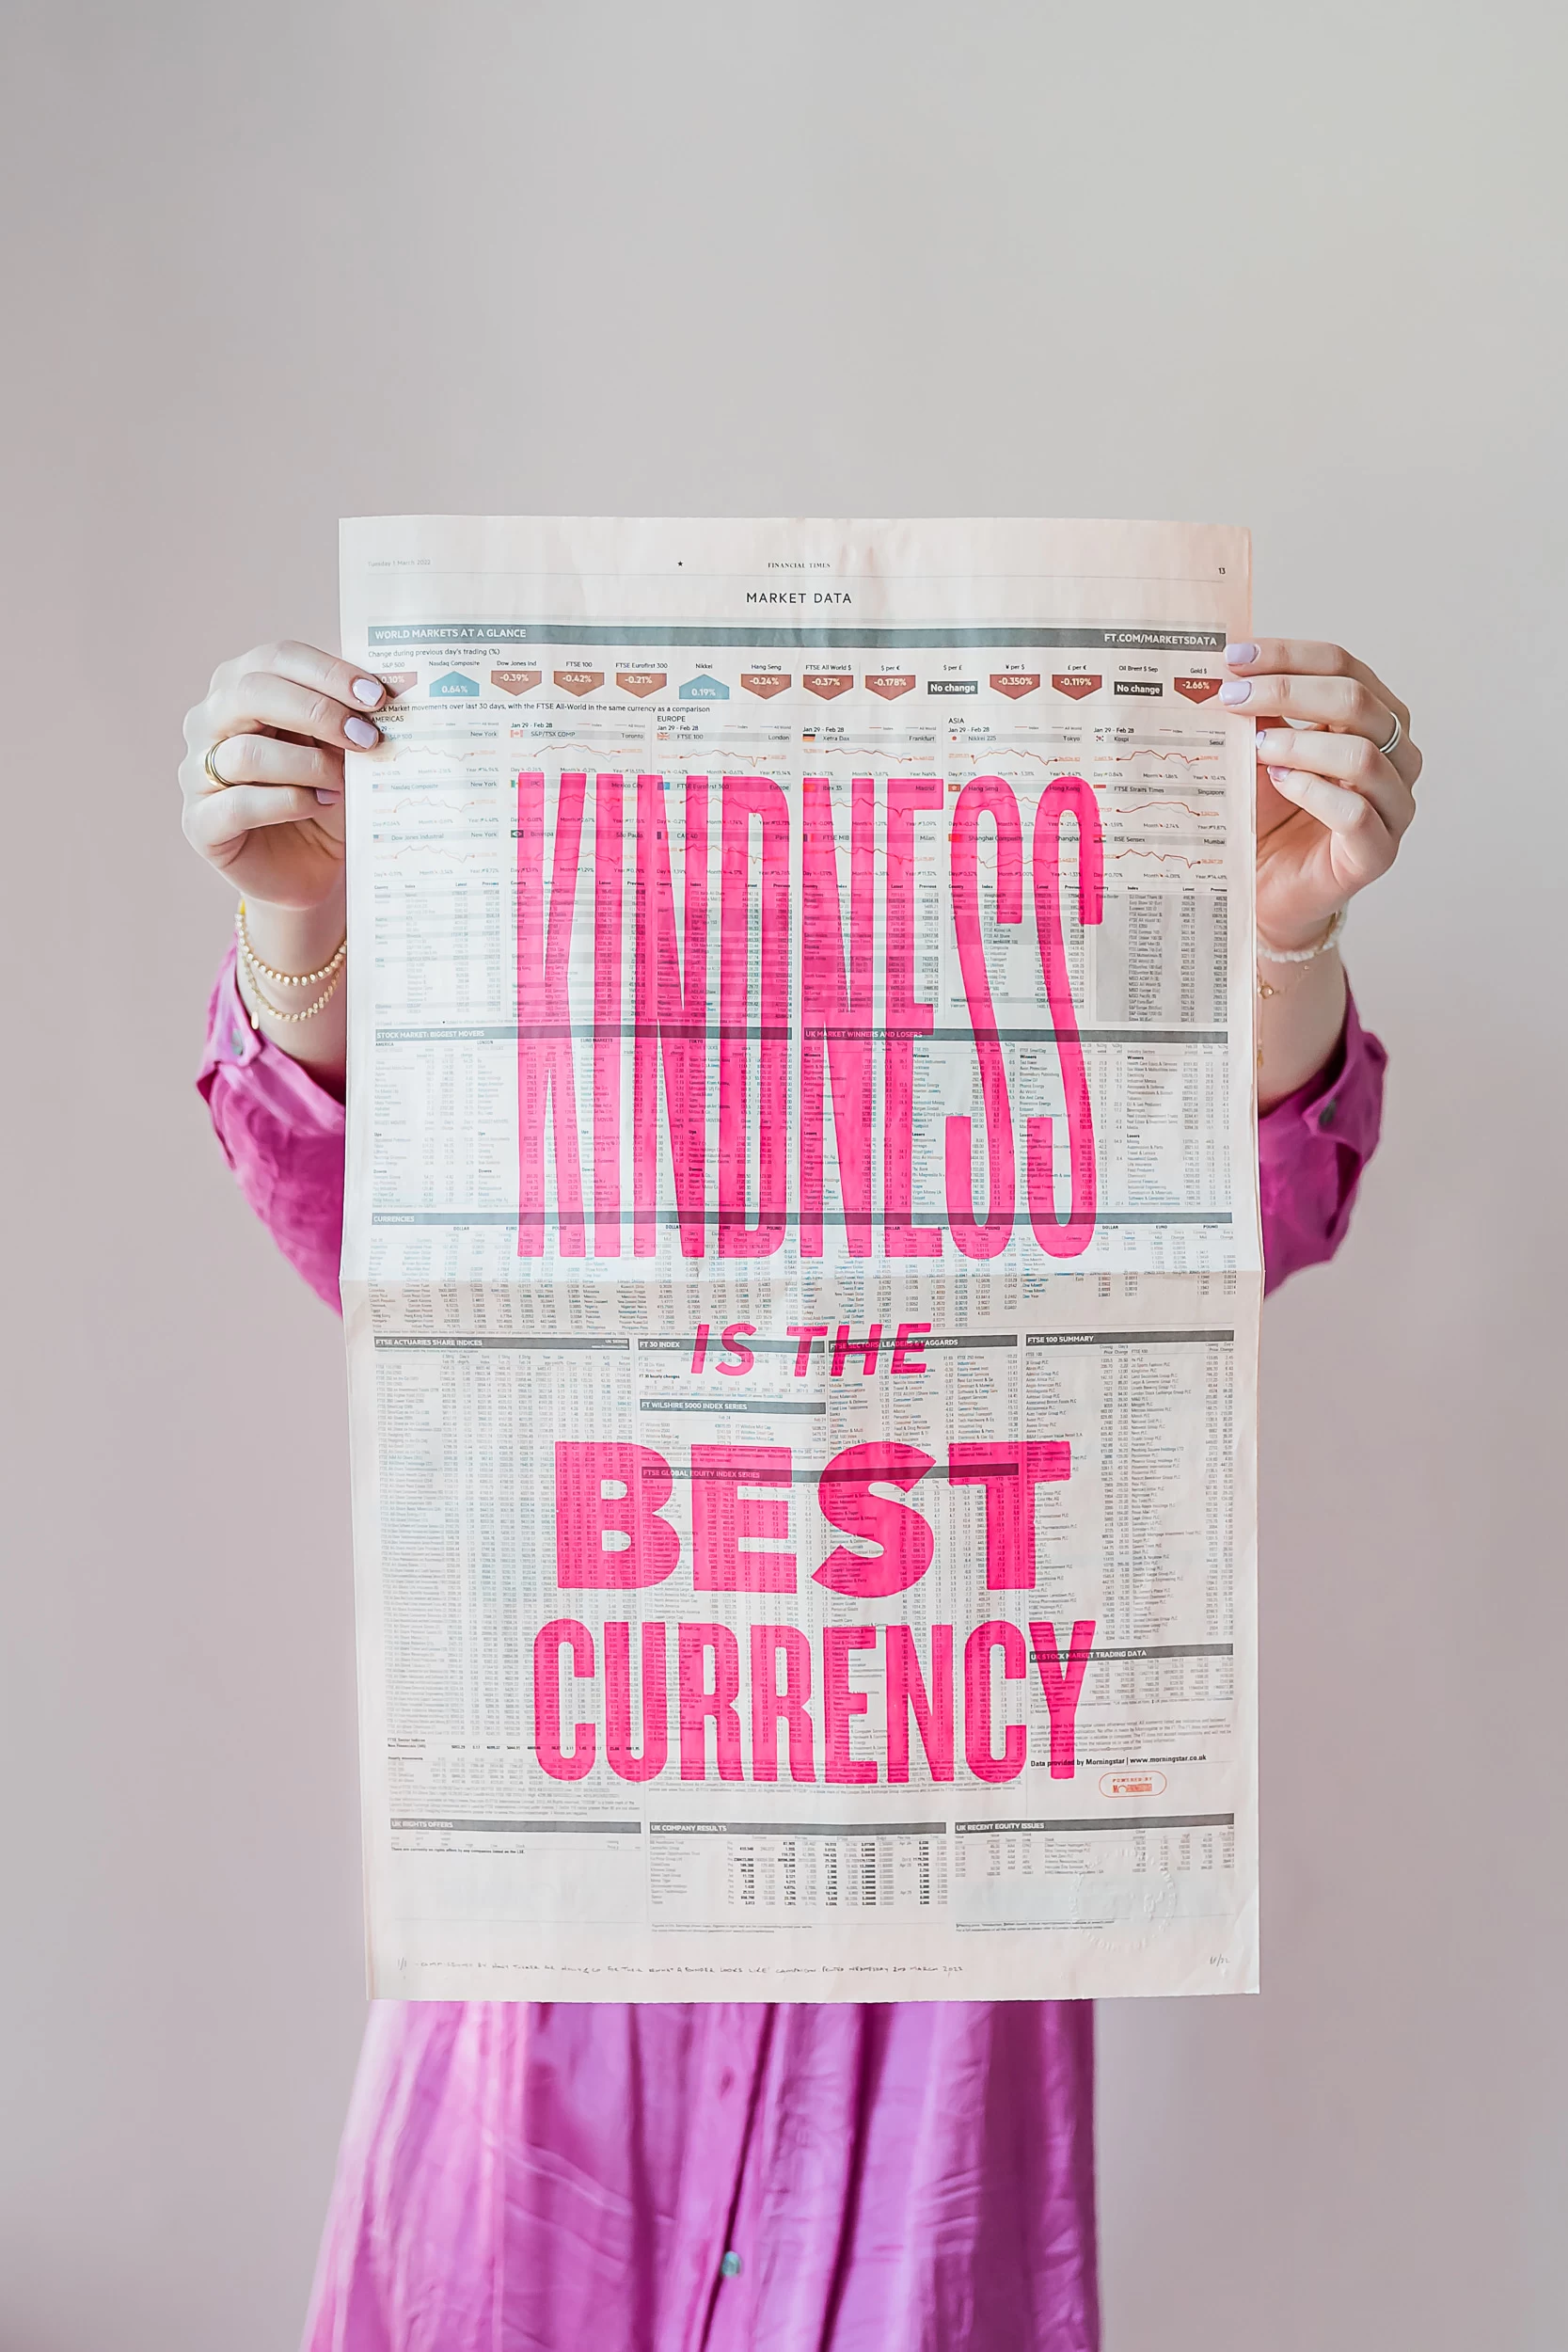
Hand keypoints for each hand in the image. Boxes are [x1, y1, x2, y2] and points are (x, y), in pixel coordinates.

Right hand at [180, 640, 386, 908]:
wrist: (314, 869)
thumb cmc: (329, 795)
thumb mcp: (343, 749)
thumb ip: (351, 715)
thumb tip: (389, 686)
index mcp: (241, 686)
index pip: (277, 657)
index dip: (328, 672)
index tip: (377, 695)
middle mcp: (209, 722)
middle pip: (250, 692)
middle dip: (317, 711)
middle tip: (367, 738)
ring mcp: (197, 772)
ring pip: (246, 753)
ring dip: (308, 766)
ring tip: (345, 783)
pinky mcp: (201, 823)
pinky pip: (241, 804)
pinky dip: (289, 802)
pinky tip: (320, 804)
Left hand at [1219, 638, 1420, 952]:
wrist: (1264, 889)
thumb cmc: (1268, 815)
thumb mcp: (1257, 751)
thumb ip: (1255, 710)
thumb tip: (1222, 666)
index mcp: (1373, 718)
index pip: (1342, 665)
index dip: (1288, 655)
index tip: (1233, 658)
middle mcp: (1395, 756)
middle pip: (1356, 700)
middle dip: (1289, 690)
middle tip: (1232, 698)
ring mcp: (1393, 806)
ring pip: (1363, 755)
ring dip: (1302, 743)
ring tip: (1255, 748)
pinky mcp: (1377, 853)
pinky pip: (1357, 812)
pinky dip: (1314, 791)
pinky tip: (1280, 783)